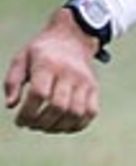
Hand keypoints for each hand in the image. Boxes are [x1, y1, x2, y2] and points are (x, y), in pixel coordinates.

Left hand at [4, 9, 102, 133]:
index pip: (39, 94)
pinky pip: (90, 113)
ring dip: (58, 127)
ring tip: (45, 127)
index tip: (19, 121)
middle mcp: (69, 73)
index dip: (28, 113)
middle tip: (31, 125)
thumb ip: (12, 82)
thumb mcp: (21, 59)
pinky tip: (63, 126)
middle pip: (58, 106)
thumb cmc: (42, 52)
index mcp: (47, 64)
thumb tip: (11, 105)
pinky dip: (77, 125)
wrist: (72, 39)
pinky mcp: (94, 89)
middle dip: (42, 122)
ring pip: (75, 113)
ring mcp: (84, 81)